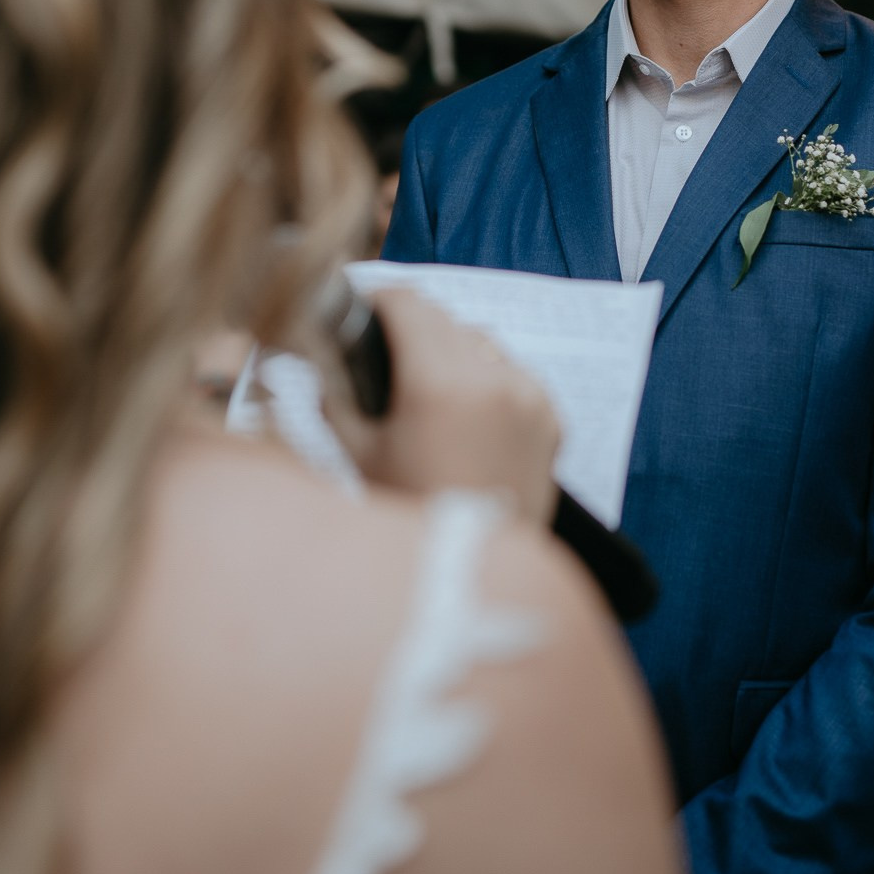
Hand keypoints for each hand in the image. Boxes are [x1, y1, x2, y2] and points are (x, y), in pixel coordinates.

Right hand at [335, 288, 560, 523]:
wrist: (472, 574)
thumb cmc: (408, 516)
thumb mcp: (356, 455)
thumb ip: (333, 394)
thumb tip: (323, 352)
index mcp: (438, 383)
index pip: (407, 302)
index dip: (378, 300)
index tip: (364, 311)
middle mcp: (490, 380)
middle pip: (443, 317)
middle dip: (411, 326)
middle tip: (387, 351)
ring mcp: (528, 396)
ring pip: (480, 340)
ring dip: (452, 348)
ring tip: (430, 385)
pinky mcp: (550, 416)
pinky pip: (512, 372)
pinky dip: (488, 379)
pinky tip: (467, 412)